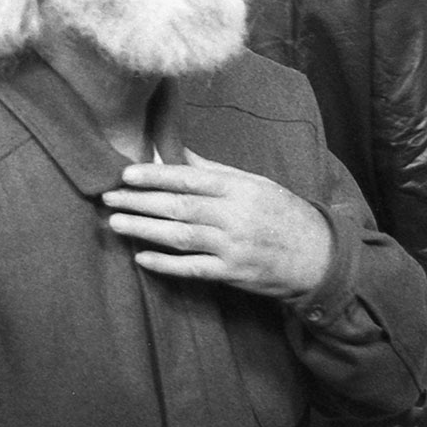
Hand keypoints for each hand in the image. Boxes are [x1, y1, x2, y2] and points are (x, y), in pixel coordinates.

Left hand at [102, 148, 331, 299]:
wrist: (318, 256)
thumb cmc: (284, 213)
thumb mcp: (255, 184)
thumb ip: (215, 171)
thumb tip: (178, 153)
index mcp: (238, 188)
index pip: (189, 178)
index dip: (154, 175)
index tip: (126, 173)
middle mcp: (233, 216)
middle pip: (178, 206)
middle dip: (140, 201)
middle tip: (108, 197)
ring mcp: (232, 247)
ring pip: (180, 236)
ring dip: (144, 229)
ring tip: (116, 222)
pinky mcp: (232, 273)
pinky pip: (192, 269)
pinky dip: (165, 264)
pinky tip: (141, 258)